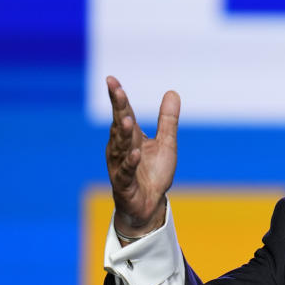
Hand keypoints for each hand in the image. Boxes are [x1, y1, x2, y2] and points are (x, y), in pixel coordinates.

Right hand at [105, 76, 180, 237]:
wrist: (149, 204)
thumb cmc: (153, 172)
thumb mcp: (166, 143)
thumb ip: (167, 120)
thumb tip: (172, 92)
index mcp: (130, 137)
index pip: (124, 113)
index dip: (118, 97)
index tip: (112, 80)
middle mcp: (120, 149)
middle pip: (119, 125)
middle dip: (118, 108)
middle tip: (116, 90)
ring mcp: (120, 166)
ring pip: (119, 147)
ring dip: (121, 134)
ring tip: (125, 120)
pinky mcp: (124, 185)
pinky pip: (125, 172)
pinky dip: (130, 163)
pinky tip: (135, 153)